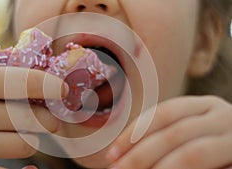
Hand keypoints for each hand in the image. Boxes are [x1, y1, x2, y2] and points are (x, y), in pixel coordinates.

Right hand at [0, 67, 66, 168]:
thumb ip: (3, 84)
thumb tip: (48, 87)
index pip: (22, 81)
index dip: (49, 85)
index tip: (63, 91)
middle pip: (31, 118)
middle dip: (48, 120)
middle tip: (50, 121)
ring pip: (26, 145)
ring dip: (32, 141)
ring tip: (23, 137)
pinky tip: (30, 168)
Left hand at [106, 96, 231, 168]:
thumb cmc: (212, 142)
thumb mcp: (192, 131)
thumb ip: (166, 138)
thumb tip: (123, 157)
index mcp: (204, 105)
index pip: (162, 114)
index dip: (133, 134)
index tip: (111, 155)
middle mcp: (222, 116)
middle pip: (172, 134)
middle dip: (140, 155)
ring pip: (191, 154)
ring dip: (160, 168)